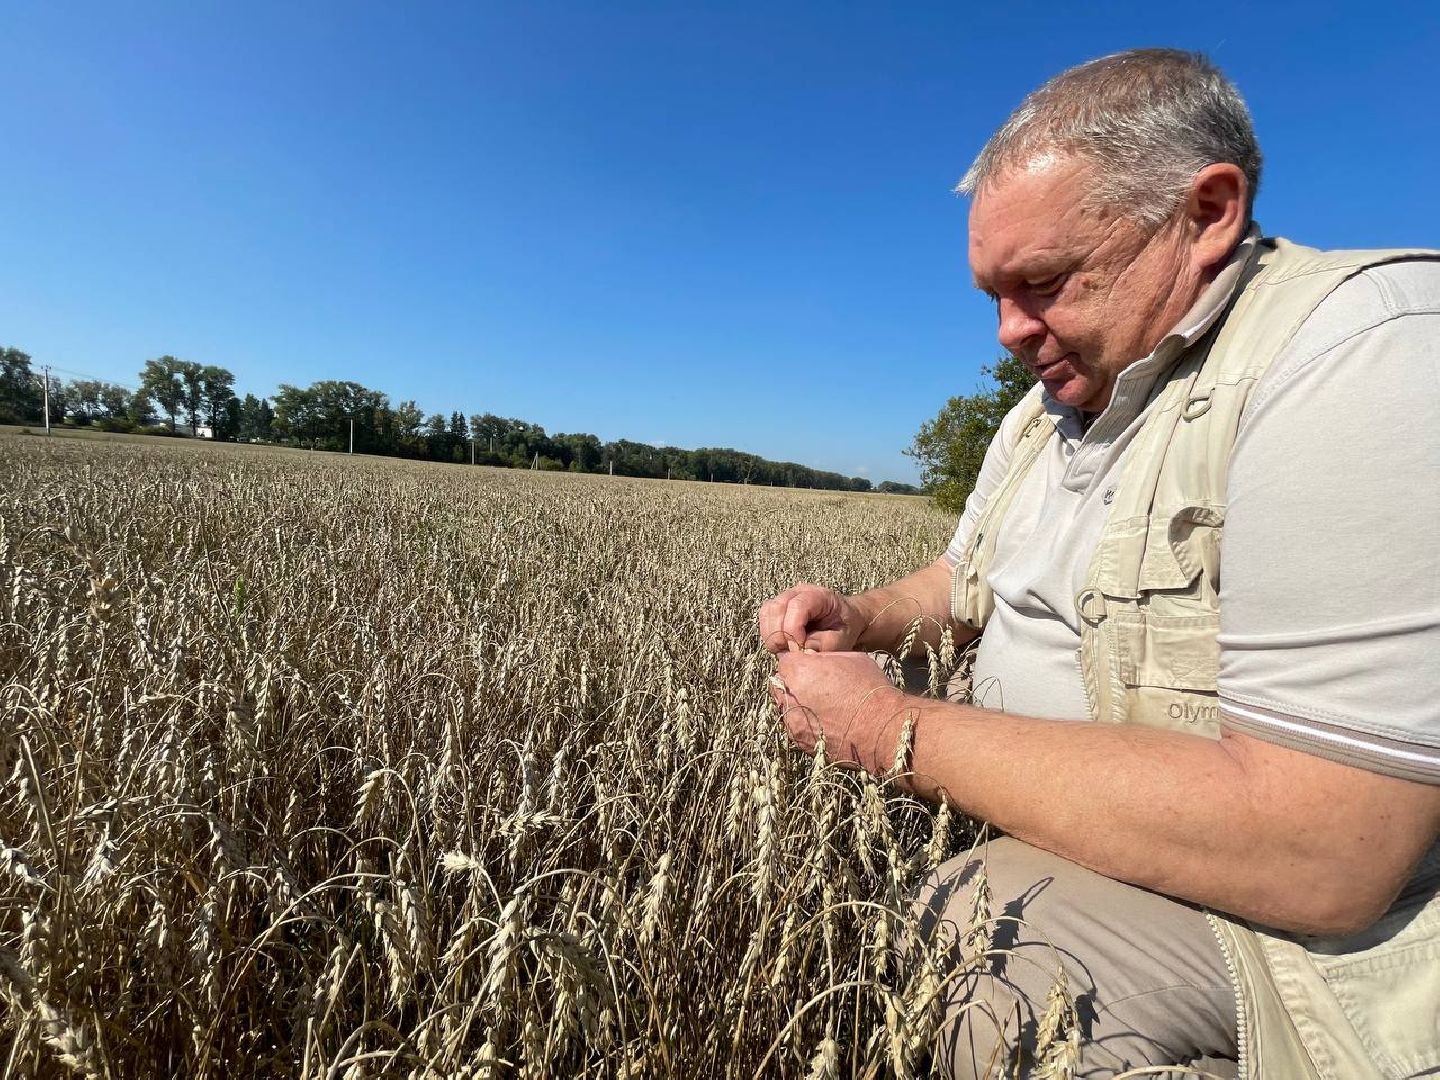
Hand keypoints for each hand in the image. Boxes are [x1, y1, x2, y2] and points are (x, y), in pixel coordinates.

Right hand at [757, 583, 861, 654]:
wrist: (845, 620)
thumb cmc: (845, 628)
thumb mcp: (842, 638)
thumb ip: (824, 644)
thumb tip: (802, 650)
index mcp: (819, 595)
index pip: (797, 606)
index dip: (793, 630)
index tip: (799, 648)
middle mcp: (799, 592)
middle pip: (776, 608)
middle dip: (780, 635)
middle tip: (792, 652)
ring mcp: (786, 597)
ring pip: (767, 613)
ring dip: (772, 635)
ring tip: (787, 649)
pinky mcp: (778, 608)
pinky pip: (764, 619)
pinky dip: (769, 634)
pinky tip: (783, 644)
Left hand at [768, 651, 905, 773]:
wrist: (882, 730)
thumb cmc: (870, 689)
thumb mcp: (850, 658)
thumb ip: (823, 657)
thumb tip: (812, 658)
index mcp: (798, 671)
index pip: (784, 660)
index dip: (798, 662)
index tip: (809, 666)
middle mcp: (789, 697)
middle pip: (780, 684)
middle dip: (792, 681)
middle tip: (813, 684)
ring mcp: (793, 722)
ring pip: (785, 706)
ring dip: (796, 702)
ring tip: (819, 704)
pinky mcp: (801, 742)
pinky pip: (795, 727)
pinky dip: (804, 721)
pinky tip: (823, 720)